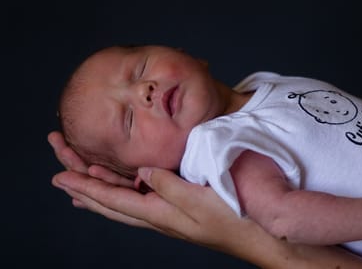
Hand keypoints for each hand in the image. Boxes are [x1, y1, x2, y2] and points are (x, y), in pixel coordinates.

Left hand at [49, 131, 361, 267]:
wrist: (259, 233)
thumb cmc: (232, 219)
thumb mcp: (198, 200)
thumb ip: (167, 185)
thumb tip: (140, 172)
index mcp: (159, 213)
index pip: (111, 198)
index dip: (84, 186)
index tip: (58, 174)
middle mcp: (158, 215)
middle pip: (110, 203)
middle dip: (82, 187)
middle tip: (60, 171)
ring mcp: (168, 214)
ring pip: (123, 203)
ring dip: (98, 191)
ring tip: (78, 183)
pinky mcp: (180, 209)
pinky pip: (139, 201)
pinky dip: (121, 193)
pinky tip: (123, 188)